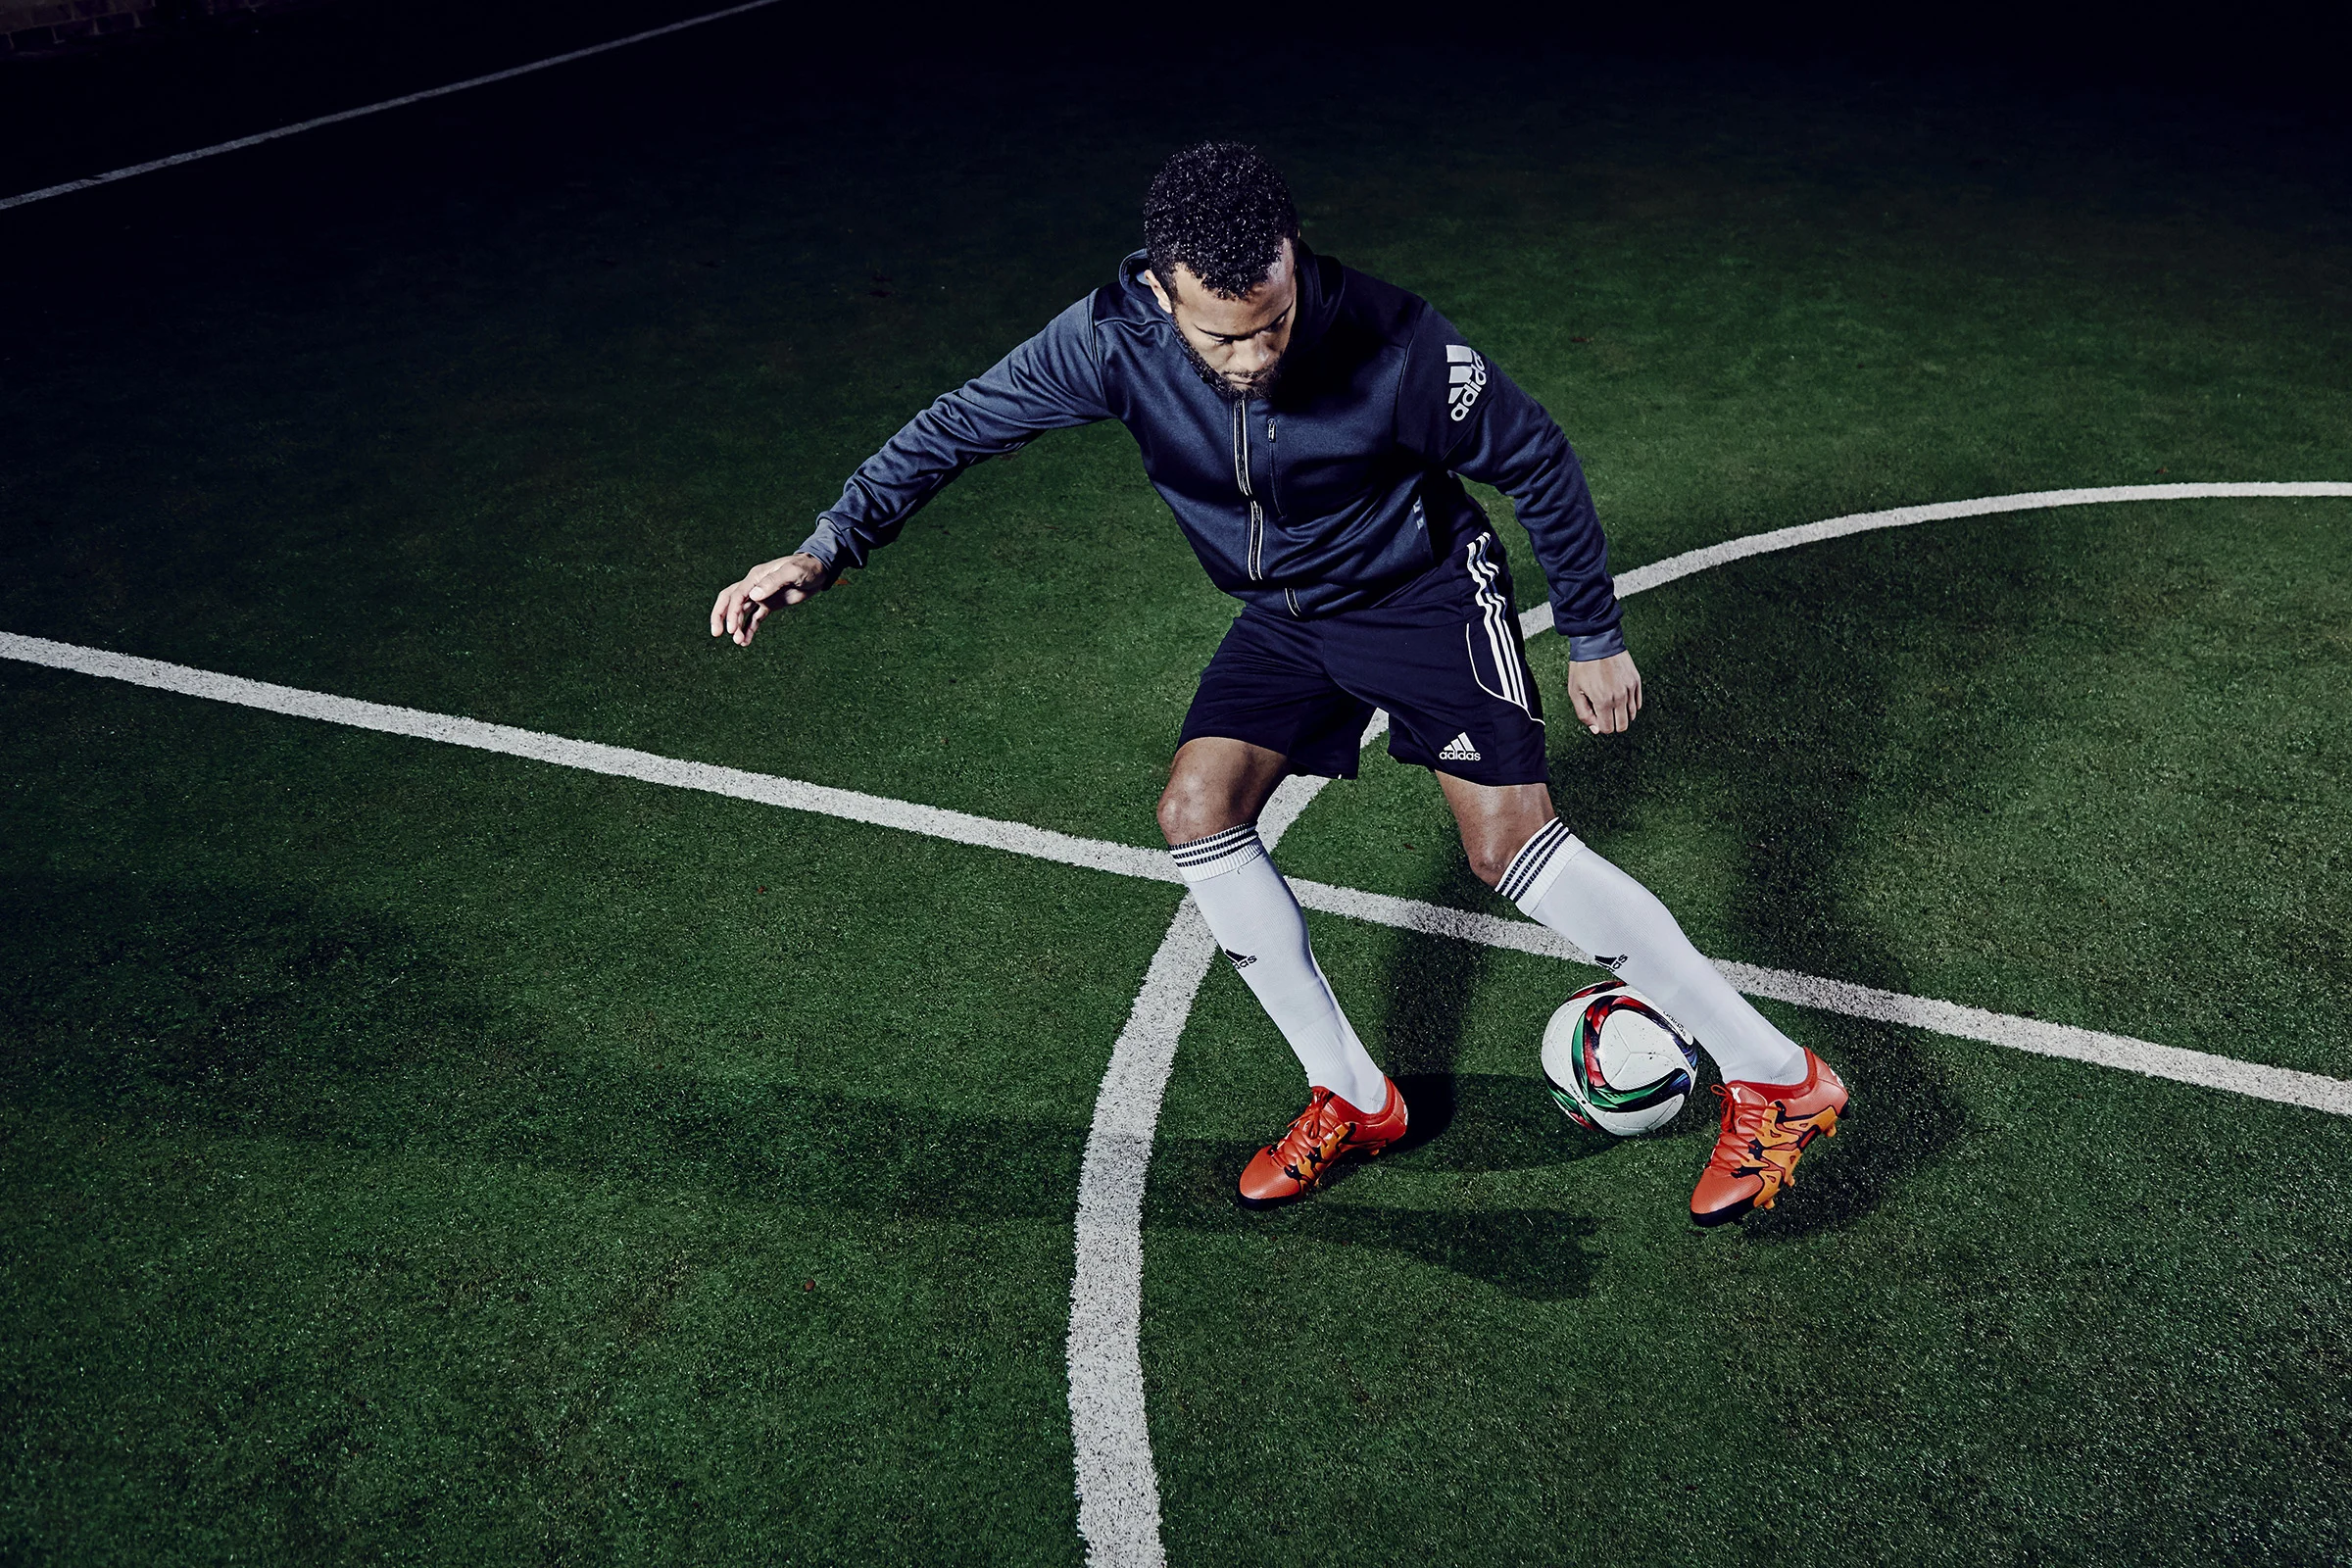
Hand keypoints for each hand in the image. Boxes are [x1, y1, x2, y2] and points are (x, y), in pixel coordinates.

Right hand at [710, 553, 829, 646]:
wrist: (819, 571)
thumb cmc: (806, 568)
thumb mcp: (792, 572)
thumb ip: (773, 582)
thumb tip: (754, 595)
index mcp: (756, 576)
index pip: (737, 595)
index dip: (731, 612)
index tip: (731, 629)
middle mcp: (754, 586)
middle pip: (730, 601)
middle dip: (721, 616)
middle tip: (717, 633)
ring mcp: (761, 596)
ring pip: (741, 612)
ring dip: (737, 627)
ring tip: (739, 642)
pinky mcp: (768, 605)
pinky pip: (754, 619)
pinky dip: (749, 630)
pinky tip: (745, 641)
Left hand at [1566, 650, 1641, 734]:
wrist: (1597, 643)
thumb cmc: (1583, 666)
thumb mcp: (1574, 691)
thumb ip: (1584, 713)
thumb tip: (1596, 729)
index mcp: (1603, 701)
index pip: (1608, 728)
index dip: (1601, 727)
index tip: (1596, 717)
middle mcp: (1619, 697)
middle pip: (1622, 725)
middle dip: (1613, 724)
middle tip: (1605, 714)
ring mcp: (1630, 689)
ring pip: (1632, 715)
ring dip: (1622, 714)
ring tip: (1611, 704)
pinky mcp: (1636, 680)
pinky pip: (1638, 702)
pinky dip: (1630, 705)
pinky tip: (1620, 699)